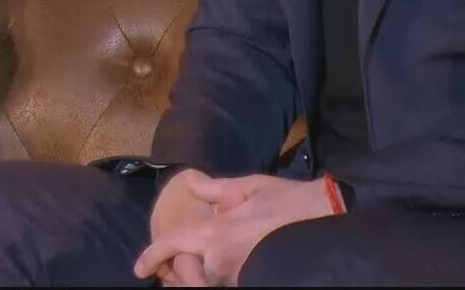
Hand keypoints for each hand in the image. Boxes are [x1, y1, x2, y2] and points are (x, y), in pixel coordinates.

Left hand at [140, 175, 337, 286]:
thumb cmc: (288, 201)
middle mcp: (221, 257)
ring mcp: (238, 273)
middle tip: (187, 266)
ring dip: (210, 274)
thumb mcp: (249, 186)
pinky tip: (237, 263)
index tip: (139, 268)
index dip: (152, 256)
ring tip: (220, 259)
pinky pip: (230, 281)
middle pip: (192, 273)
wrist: (325, 219)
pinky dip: (226, 277)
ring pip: (213, 280)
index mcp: (215, 230)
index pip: (172, 244)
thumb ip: (215, 190)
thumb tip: (190, 184)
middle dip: (186, 274)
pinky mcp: (254, 280)